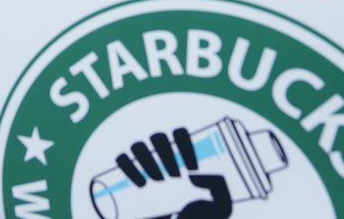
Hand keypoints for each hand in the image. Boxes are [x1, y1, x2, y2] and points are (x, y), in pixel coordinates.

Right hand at [115, 129, 231, 218]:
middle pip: (158, 136)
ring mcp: (143, 167)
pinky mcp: (127, 178)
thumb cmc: (196, 218)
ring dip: (147, 160)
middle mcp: (161, 159)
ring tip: (158, 181)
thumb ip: (220, 187)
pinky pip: (121, 159)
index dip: (185, 146)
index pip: (179, 133)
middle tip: (174, 177)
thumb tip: (192, 176)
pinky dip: (129, 167)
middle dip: (166, 155)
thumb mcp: (221, 207)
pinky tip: (142, 185)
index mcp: (182, 159)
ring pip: (138, 145)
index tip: (192, 169)